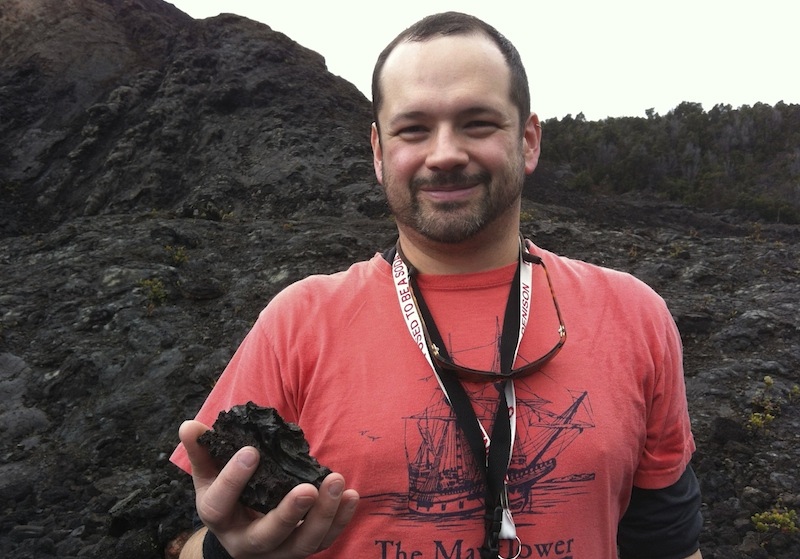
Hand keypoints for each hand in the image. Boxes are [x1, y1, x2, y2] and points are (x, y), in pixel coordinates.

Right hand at [179, 420, 359, 557]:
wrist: (238, 533)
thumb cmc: (225, 496)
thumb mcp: (208, 476)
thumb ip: (202, 450)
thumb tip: (189, 425)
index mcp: (219, 518)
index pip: (220, 505)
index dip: (233, 479)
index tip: (251, 451)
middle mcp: (246, 542)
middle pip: (268, 535)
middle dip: (289, 513)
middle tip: (308, 488)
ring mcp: (277, 551)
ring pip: (302, 543)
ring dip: (324, 515)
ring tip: (337, 482)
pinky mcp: (301, 548)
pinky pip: (324, 540)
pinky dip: (341, 520)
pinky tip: (352, 496)